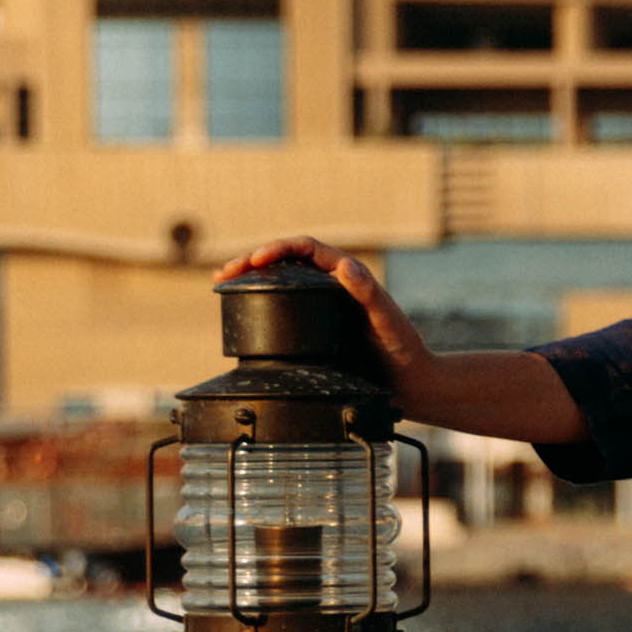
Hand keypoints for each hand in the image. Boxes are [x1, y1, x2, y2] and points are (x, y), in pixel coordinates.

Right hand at [221, 239, 435, 409]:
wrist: (409, 382)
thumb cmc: (403, 349)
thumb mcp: (386, 320)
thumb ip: (369, 294)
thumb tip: (345, 266)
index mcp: (348, 274)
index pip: (306, 249)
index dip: (278, 248)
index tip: (256, 260)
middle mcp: (333, 284)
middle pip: (285, 262)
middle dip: (252, 261)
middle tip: (224, 272)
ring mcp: (323, 304)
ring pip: (280, 281)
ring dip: (250, 278)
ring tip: (222, 281)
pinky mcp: (316, 326)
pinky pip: (284, 305)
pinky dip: (260, 300)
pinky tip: (240, 305)